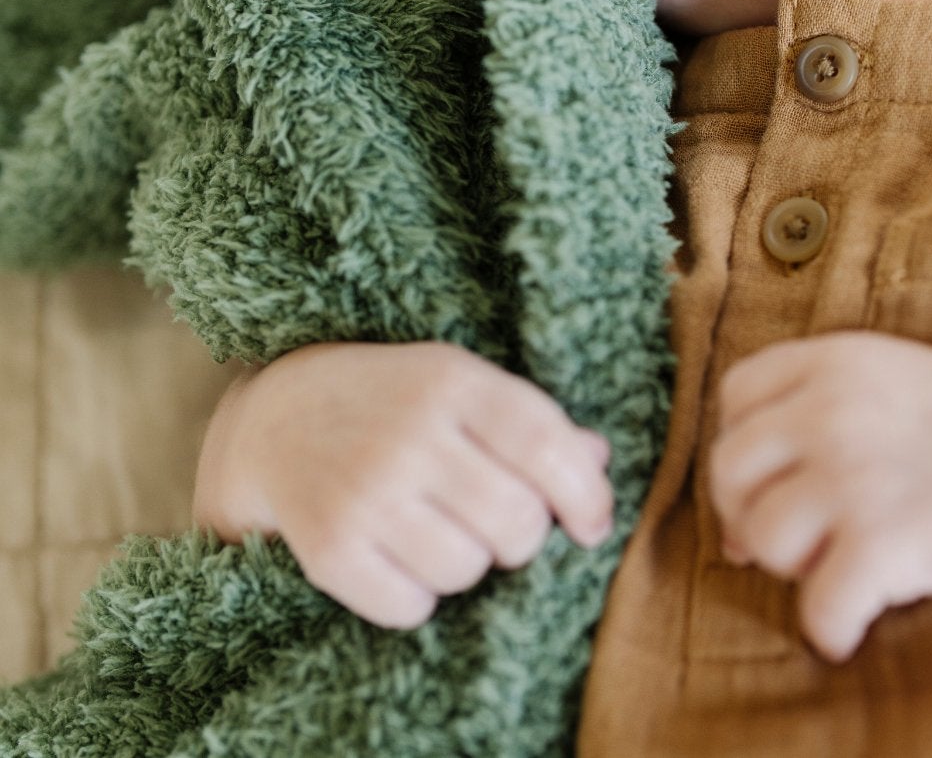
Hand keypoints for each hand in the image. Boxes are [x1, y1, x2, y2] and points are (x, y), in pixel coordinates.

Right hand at [193, 340, 612, 629]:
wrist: (280, 417)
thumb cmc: (395, 401)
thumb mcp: (463, 384)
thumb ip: (532, 421)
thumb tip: (598, 460)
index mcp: (452, 379)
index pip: (543, 442)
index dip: (584, 493)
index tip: (592, 524)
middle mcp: (408, 432)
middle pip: (514, 518)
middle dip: (524, 534)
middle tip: (503, 522)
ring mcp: (364, 491)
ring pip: (466, 568)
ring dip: (470, 562)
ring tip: (445, 530)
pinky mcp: (327, 548)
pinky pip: (410, 606)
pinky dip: (418, 595)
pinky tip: (403, 556)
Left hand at [708, 331, 931, 661]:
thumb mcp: (880, 378)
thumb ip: (806, 420)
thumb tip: (735, 533)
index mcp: (827, 361)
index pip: (734, 398)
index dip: (746, 443)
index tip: (778, 477)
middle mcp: (826, 412)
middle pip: (730, 472)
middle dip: (752, 511)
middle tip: (802, 535)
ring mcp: (851, 477)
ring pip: (761, 539)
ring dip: (792, 566)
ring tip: (839, 566)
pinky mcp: (882, 544)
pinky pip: (816, 607)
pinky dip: (829, 628)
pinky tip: (852, 625)